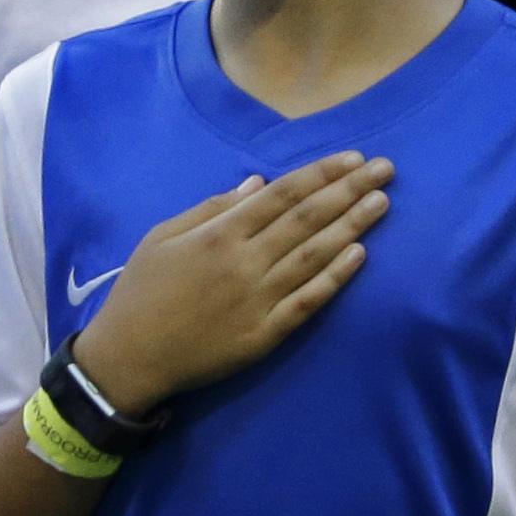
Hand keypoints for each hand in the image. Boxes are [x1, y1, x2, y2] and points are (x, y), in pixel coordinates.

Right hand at [66, 153, 387, 419]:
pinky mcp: (265, 334)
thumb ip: (212, 208)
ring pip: (315, 255)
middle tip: (386, 169)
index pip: (283, 194)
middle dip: (349, 190)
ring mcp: (258, 299)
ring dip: (352, 225)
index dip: (321, 174)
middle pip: (308, 218)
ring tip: (382, 202)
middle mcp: (245, 262)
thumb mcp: (163, 236)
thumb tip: (258, 183)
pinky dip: (336, 277)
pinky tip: (360, 255)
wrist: (130, 358)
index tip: (353, 157)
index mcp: (219, 234)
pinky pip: (308, 300)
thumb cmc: (141, 291)